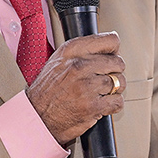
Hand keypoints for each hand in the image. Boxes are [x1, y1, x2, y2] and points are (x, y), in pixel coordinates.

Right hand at [27, 32, 124, 146]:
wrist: (37, 116)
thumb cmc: (48, 89)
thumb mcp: (60, 59)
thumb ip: (83, 51)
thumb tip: (112, 49)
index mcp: (72, 50)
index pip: (111, 41)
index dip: (114, 51)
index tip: (110, 58)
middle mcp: (79, 65)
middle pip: (118, 62)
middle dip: (114, 72)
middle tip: (103, 79)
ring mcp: (87, 86)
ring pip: (120, 82)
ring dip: (114, 90)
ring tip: (100, 93)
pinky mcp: (92, 106)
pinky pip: (118, 101)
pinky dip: (113, 105)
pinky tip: (101, 104)